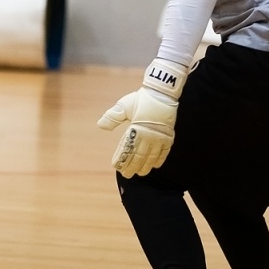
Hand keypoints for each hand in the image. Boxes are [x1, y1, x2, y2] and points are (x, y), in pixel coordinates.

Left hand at [96, 59, 187, 177]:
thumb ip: (112, 117)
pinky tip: (155, 166)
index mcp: (136, 129)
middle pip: (139, 155)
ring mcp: (159, 137)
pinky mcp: (168, 136)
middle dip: (132, 166)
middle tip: (127, 174)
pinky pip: (164, 152)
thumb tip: (100, 126)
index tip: (116, 166)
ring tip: (140, 173)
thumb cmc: (141, 99)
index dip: (122, 159)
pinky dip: (159, 160)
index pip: (127, 148)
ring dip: (145, 166)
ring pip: (151, 156)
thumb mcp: (124, 105)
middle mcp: (148, 135)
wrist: (162, 93)